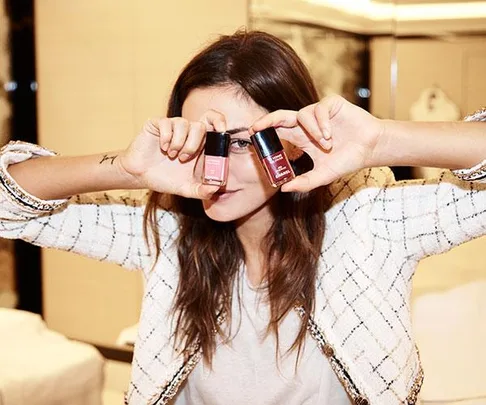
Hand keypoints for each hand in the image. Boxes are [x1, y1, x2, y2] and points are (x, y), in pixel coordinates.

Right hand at [118, 111, 225, 198]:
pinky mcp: (157, 124)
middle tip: (183, 159)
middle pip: (200, 125)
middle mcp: (188, 133)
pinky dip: (166, 137)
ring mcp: (173, 127)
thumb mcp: (186, 189)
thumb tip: (216, 187)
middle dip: (194, 144)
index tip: (221, 130)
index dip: (219, 122)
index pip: (213, 124)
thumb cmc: (165, 179)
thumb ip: (202, 191)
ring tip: (172, 156)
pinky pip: (166, 123)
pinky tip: (162, 148)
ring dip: (179, 143)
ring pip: (184, 123)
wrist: (140, 176)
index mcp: (199, 144)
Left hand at [250, 95, 383, 191]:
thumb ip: (304, 182)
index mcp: (302, 138)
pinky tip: (330, 135)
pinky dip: (322, 124)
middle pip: (282, 116)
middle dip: (268, 120)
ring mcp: (318, 113)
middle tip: (257, 127)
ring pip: (302, 116)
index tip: (251, 134)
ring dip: (312, 132)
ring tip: (326, 144)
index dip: (265, 130)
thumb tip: (283, 188)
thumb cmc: (347, 160)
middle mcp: (307, 124)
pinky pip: (318, 110)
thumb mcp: (322, 175)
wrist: (370, 149)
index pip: (278, 131)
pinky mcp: (331, 104)